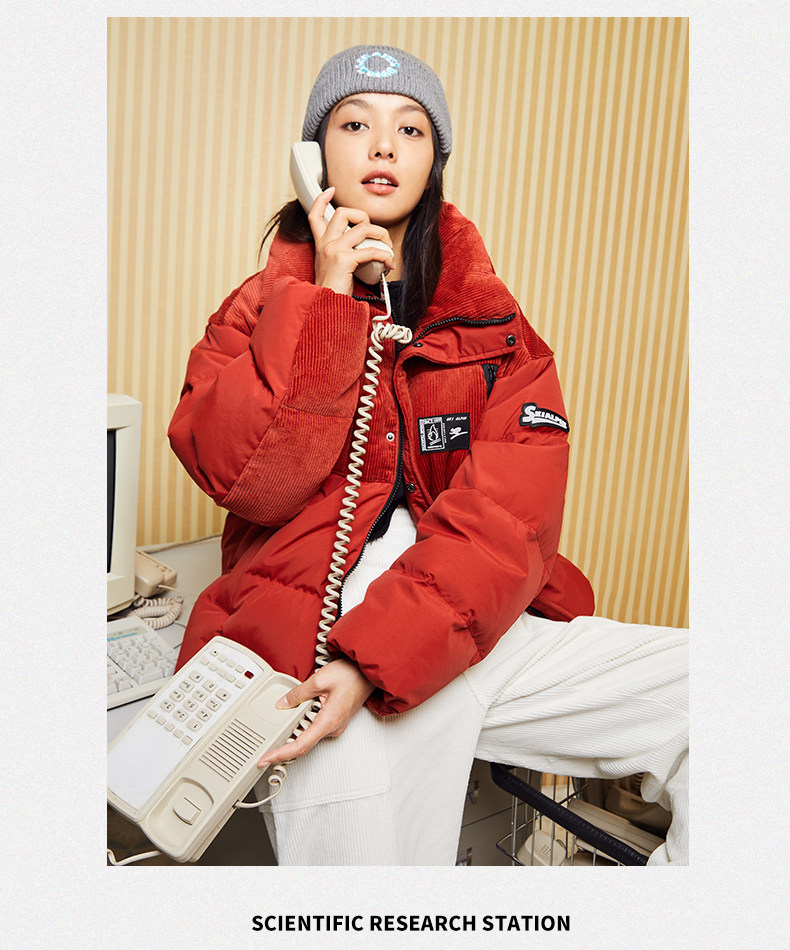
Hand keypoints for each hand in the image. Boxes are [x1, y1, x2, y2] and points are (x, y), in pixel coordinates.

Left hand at [257, 658, 374, 767]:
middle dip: (283, 744)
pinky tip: (298, 712)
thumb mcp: (319, 680)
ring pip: (308, 734)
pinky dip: (303, 724)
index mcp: (328, 722)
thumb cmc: (351, 675)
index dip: (280, 755)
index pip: (300, 746)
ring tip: (285, 717)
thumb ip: (298, 694)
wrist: (368, 672)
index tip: (266, 760)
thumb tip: (283, 704)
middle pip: (302, 743)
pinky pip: (315, 727)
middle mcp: (333, 728)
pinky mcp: (335, 720)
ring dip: (294, 729)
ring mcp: (335, 725)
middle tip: (267, 746)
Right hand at [308, 187, 392, 295]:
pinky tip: (389, 264)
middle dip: (364, 217)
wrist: (325, 308)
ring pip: (363, 227)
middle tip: (375, 233)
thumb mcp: (333, 268)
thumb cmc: (333, 292)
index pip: (314, 215)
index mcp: (321, 245)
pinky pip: (371, 250)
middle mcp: (325, 244)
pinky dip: (385, 255)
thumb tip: (366, 248)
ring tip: (388, 248)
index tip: (330, 190)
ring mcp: (333, 250)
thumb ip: (343, 254)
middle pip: (342, 212)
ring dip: (381, 235)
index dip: (321, 199)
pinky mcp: (343, 260)